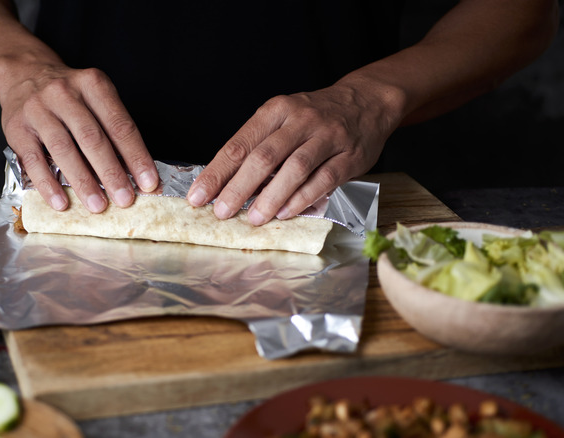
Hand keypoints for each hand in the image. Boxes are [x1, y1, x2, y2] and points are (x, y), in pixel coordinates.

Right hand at [0, 61, 158, 211]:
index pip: (119, 124)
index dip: (136, 155)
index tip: (148, 182)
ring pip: (64, 149)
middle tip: (125, 199)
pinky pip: (33, 160)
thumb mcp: (94, 96)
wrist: (23, 72)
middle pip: (92, 138)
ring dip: (83, 181)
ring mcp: (38, 109)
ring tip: (98, 205)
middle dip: (111, 172)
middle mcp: (65, 93)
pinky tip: (61, 202)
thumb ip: (111, 128)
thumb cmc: (68, 94)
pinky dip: (48, 184)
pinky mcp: (16, 128)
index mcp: (93, 84)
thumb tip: (132, 172)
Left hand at [187, 79, 401, 224]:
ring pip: (294, 168)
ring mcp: (327, 137)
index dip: (216, 172)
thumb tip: (224, 183)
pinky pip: (323, 179)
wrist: (366, 101)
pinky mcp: (349, 156)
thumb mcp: (282, 118)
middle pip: (264, 157)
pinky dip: (302, 198)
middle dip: (238, 187)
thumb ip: (258, 145)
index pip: (239, 144)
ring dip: (271, 197)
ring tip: (253, 218)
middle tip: (221, 212)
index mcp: (276, 110)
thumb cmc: (314, 116)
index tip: (197, 196)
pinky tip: (286, 213)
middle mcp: (300, 120)